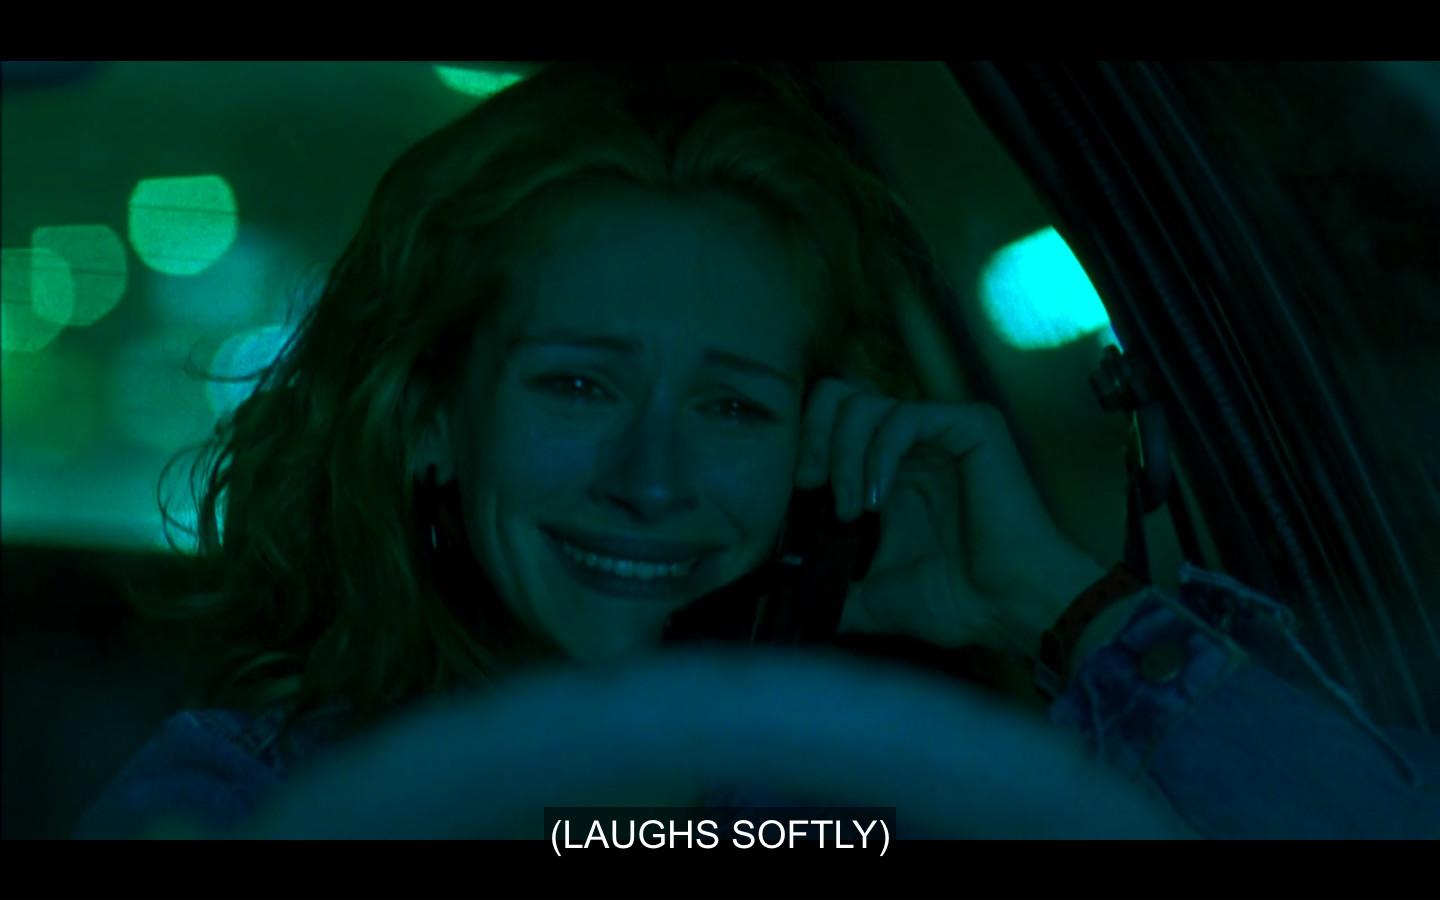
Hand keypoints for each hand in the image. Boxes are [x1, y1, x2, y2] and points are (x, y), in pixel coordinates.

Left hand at [794, 379, 1103, 655]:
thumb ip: (832, 588)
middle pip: (838, 397)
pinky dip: (878, 455)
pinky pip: (904, 416)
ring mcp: (941, 431)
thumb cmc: (958, 602)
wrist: (1010, 609)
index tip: (796, 493)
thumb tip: (788, 598)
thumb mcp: (873, 596)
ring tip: (854, 509)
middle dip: (813, 438)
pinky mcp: (970, 425)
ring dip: (844, 457)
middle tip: (811, 486)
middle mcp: (913, 444)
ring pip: (863, 405)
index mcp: (888, 470)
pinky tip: (877, 497)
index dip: (805, 447)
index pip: (830, 423)